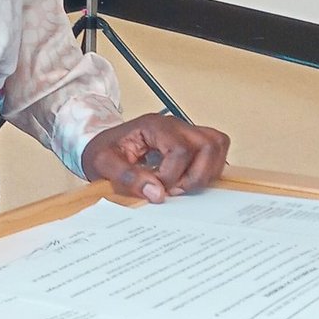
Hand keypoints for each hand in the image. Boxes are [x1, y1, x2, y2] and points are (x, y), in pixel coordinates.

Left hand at [81, 114, 229, 202]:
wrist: (101, 145)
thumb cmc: (103, 151)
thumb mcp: (103, 164)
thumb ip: (128, 177)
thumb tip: (157, 193)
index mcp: (153, 126)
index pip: (180, 150)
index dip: (172, 176)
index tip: (155, 188)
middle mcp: (174, 124)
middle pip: (208, 144)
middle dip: (196, 175)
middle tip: (174, 189)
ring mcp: (185, 131)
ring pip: (217, 144)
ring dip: (206, 171)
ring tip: (183, 185)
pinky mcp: (191, 141)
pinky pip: (215, 150)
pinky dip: (209, 168)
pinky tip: (189, 180)